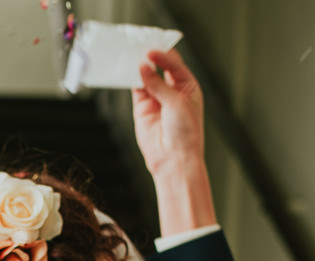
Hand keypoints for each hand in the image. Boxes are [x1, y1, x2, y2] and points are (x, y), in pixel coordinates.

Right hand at [132, 48, 204, 177]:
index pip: (175, 64)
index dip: (164, 56)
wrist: (174, 159)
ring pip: (146, 77)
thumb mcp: (176, 103)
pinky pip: (136, 90)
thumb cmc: (185, 133)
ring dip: (139, 68)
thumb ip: (158, 84)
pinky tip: (126, 72)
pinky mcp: (143, 108)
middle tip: (140, 48)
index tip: (151, 51)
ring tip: (130, 58)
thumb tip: (143, 68)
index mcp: (188, 87)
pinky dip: (130, 80)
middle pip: (160, 67)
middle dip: (151, 58)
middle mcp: (172, 91)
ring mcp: (157, 99)